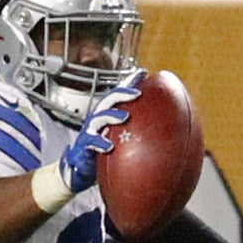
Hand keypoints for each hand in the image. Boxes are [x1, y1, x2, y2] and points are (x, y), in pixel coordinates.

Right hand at [58, 70, 144, 192]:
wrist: (79, 169)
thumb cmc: (102, 152)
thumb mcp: (120, 139)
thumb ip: (134, 132)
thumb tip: (163, 131)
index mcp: (108, 114)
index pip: (119, 94)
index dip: (130, 82)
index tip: (143, 73)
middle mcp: (98, 118)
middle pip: (109, 100)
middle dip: (122, 93)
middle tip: (137, 92)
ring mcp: (90, 130)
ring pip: (100, 117)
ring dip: (112, 115)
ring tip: (125, 117)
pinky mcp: (84, 144)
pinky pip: (92, 141)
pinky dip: (100, 142)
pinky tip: (109, 146)